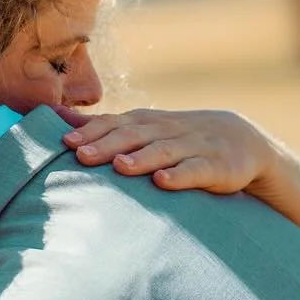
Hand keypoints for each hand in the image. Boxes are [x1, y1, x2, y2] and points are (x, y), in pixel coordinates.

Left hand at [62, 107, 274, 192]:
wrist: (242, 141)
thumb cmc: (180, 138)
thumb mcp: (145, 129)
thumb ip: (104, 126)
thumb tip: (57, 117)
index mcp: (150, 122)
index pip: (118, 122)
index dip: (93, 131)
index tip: (66, 142)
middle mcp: (169, 130)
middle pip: (136, 135)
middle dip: (108, 144)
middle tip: (82, 154)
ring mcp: (194, 146)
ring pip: (164, 150)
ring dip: (142, 158)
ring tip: (120, 166)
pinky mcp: (217, 166)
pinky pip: (197, 169)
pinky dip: (180, 175)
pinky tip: (163, 182)